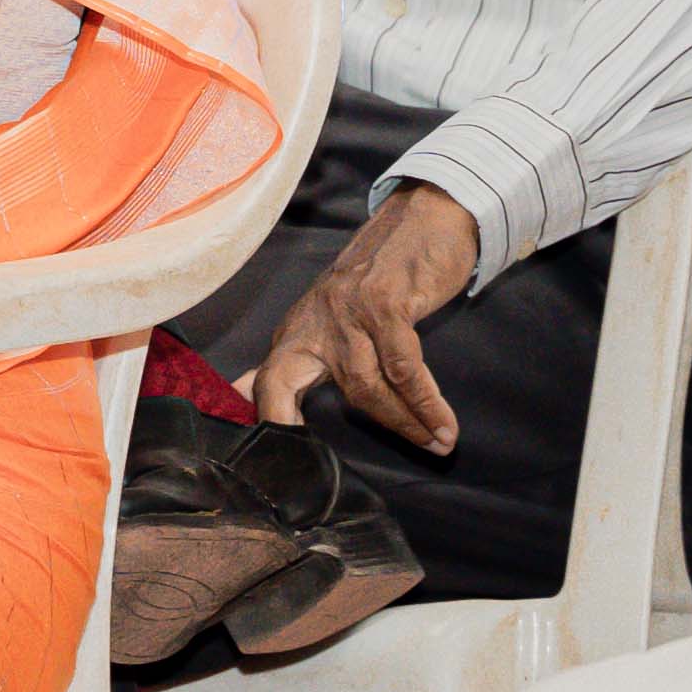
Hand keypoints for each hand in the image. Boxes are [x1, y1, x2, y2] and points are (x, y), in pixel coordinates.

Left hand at [250, 183, 481, 452]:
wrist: (428, 215)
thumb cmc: (388, 273)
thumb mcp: (339, 312)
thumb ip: (308, 354)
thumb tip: (247, 391)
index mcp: (301, 326)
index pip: (268, 378)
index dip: (265, 417)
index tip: (275, 458)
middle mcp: (314, 318)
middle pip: (285, 382)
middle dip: (290, 426)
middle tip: (316, 476)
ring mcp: (346, 309)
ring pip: (365, 385)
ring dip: (404, 422)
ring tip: (436, 444)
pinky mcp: (384, 303)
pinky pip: (405, 368)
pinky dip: (427, 403)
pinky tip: (443, 424)